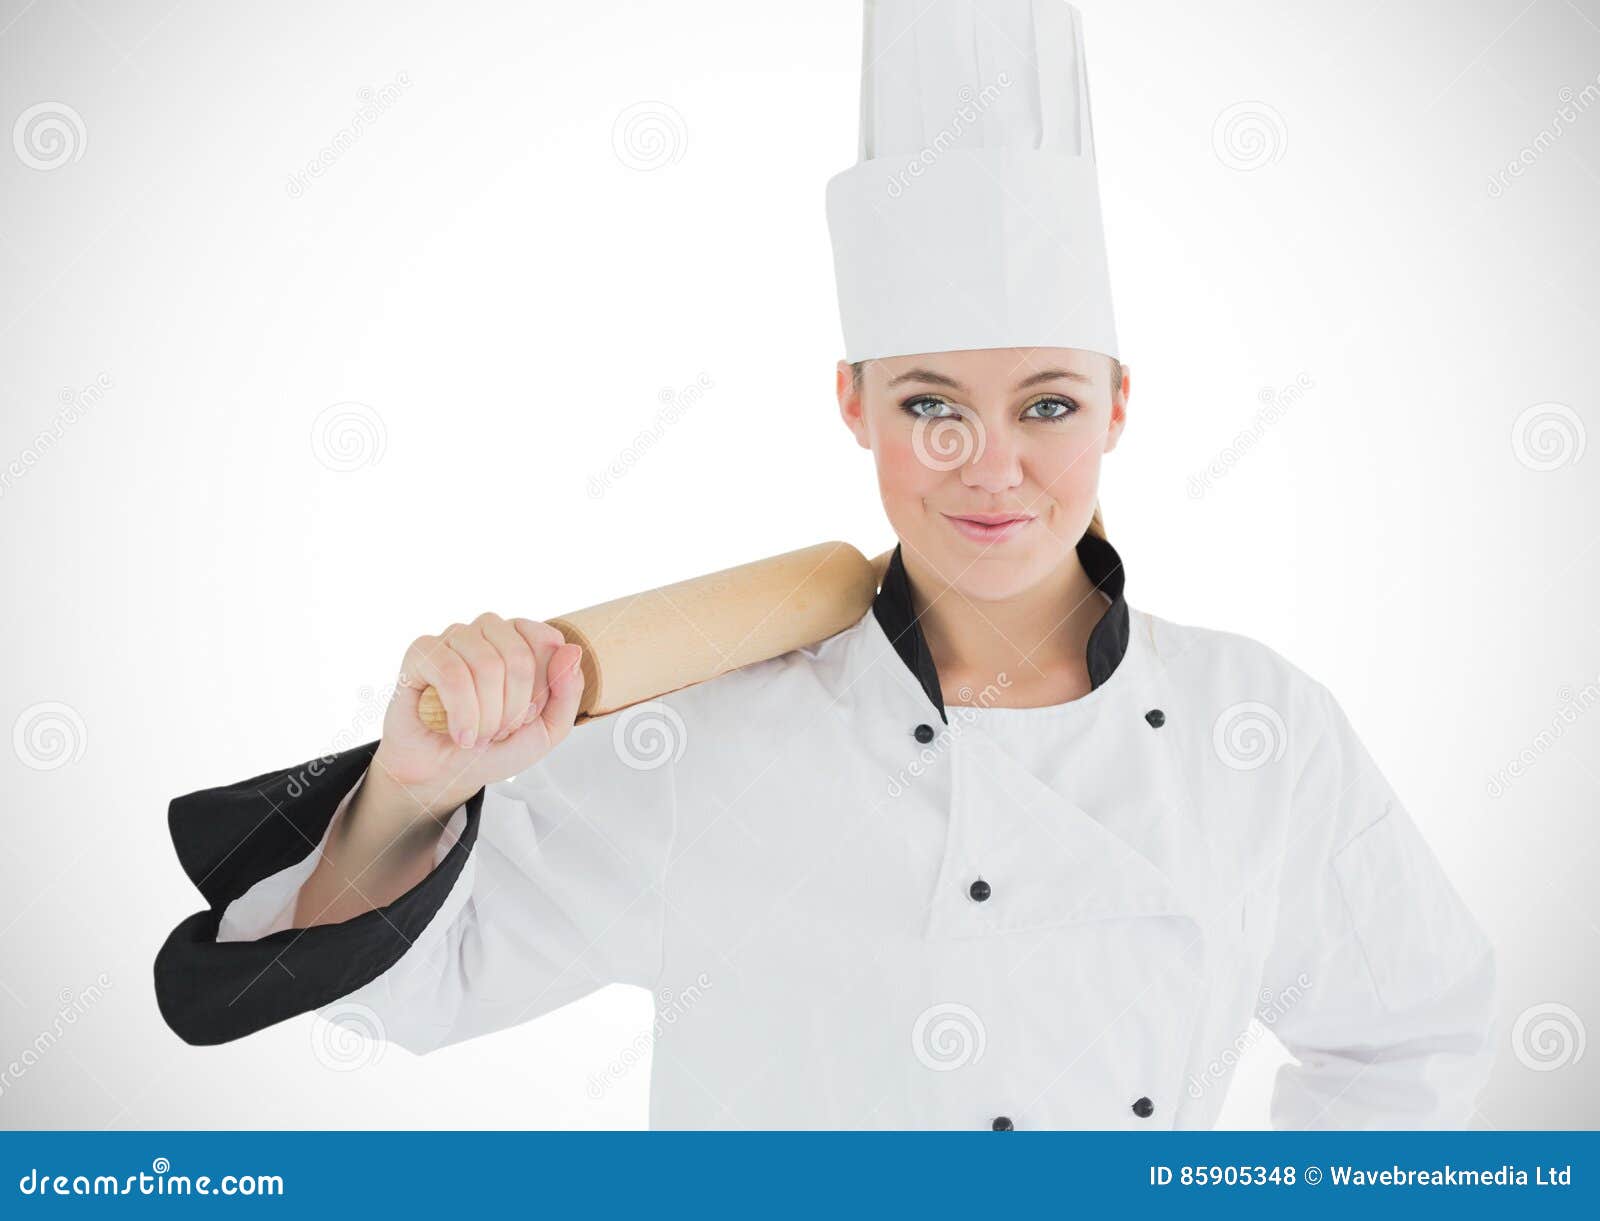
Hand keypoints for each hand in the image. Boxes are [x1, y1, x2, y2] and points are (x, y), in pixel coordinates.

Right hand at [369, 614, 583, 817]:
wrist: (443, 773)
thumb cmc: (493, 747)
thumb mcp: (546, 731)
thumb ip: (568, 694)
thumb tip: (571, 650)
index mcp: (521, 640)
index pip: (548, 642)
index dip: (540, 691)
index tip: (526, 717)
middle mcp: (488, 631)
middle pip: (518, 657)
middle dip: (513, 709)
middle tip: (499, 732)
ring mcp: (454, 638)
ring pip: (485, 666)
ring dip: (487, 716)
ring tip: (478, 735)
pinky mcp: (422, 653)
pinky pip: (451, 674)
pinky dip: (462, 713)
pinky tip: (460, 734)